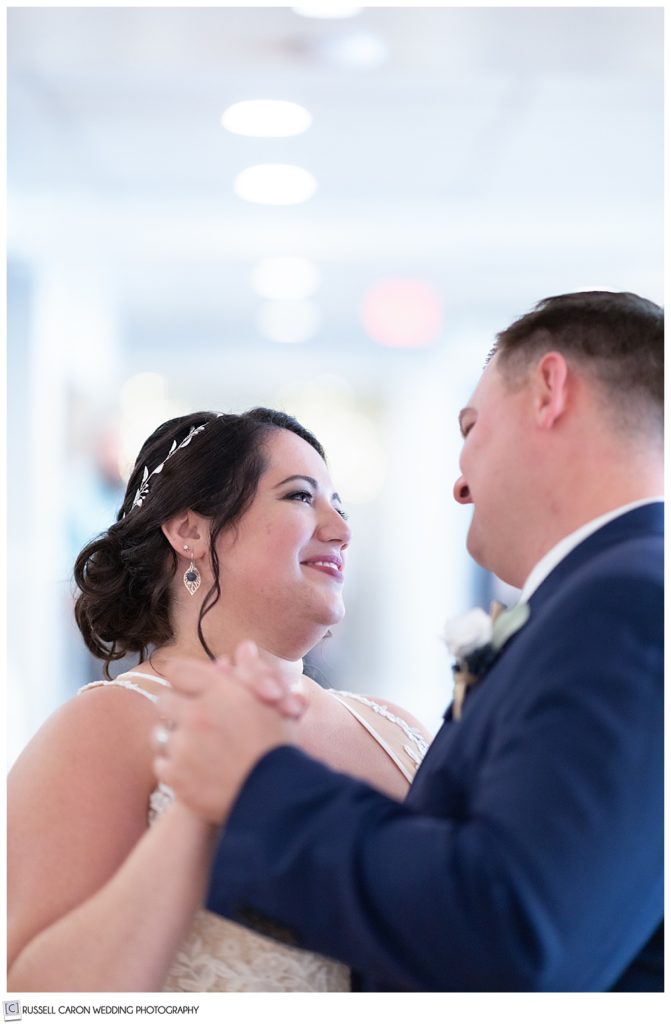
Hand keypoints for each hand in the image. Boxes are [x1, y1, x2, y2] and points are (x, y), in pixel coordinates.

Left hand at [153, 645, 305, 823]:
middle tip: (190, 719)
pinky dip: (173, 766)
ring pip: (160, 733)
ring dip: (173, 738)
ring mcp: (183, 747)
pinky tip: (193, 769)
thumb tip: (244, 646)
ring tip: (194, 747)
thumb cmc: (277, 746)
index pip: (179, 671)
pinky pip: (161, 764)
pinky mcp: (176, 776)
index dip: (181, 677)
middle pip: (164, 700)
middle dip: (175, 707)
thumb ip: (254, 671)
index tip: (186, 686)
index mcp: (220, 692)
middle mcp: (196, 714)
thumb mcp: (272, 702)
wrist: (276, 795)